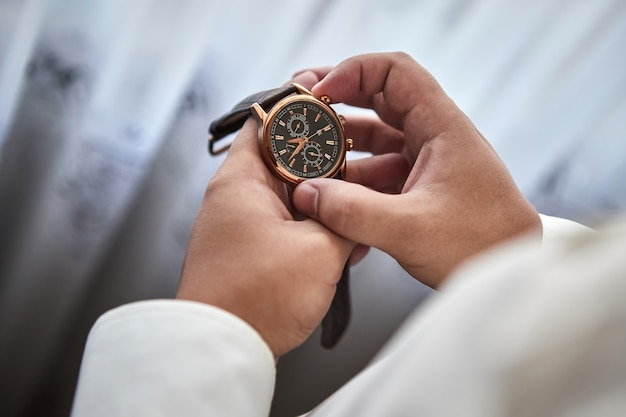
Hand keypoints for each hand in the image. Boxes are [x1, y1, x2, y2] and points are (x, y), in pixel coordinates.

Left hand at [177, 73, 353, 357]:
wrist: (219, 349)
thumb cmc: (251, 301)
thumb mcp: (319, 252)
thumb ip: (346, 218)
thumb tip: (360, 206)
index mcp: (242, 180)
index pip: (268, 118)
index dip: (305, 108)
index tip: (335, 107)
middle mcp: (235, 195)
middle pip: (287, 157)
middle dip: (330, 165)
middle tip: (362, 168)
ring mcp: (240, 221)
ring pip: (291, 194)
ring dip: (325, 203)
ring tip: (356, 215)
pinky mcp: (247, 246)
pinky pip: (285, 222)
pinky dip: (312, 227)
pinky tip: (339, 245)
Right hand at [292, 52, 541, 288]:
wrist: (509, 273)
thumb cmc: (482, 245)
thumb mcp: (411, 229)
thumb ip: (353, 212)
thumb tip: (307, 193)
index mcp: (442, 128)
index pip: (395, 72)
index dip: (352, 72)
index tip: (319, 93)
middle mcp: (433, 138)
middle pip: (377, 100)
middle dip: (336, 103)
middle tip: (298, 109)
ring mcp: (424, 163)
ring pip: (373, 141)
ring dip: (340, 149)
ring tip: (307, 163)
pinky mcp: (417, 188)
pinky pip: (376, 173)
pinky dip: (352, 182)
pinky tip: (330, 201)